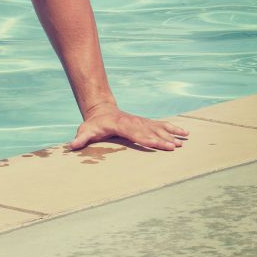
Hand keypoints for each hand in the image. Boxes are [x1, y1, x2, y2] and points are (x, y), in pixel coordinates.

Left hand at [70, 103, 188, 150]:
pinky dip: (173, 128)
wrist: (101, 110)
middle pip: (150, 131)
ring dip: (171, 134)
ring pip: (158, 127)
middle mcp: (134, 122)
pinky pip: (161, 125)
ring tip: (184, 140)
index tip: (157, 144)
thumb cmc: (94, 124)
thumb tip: (72, 146)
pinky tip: (185, 133)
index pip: (136, 133)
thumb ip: (81, 138)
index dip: (147, 139)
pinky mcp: (145, 122)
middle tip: (175, 146)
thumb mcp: (85, 130)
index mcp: (121, 125)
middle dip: (162, 139)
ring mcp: (141, 121)